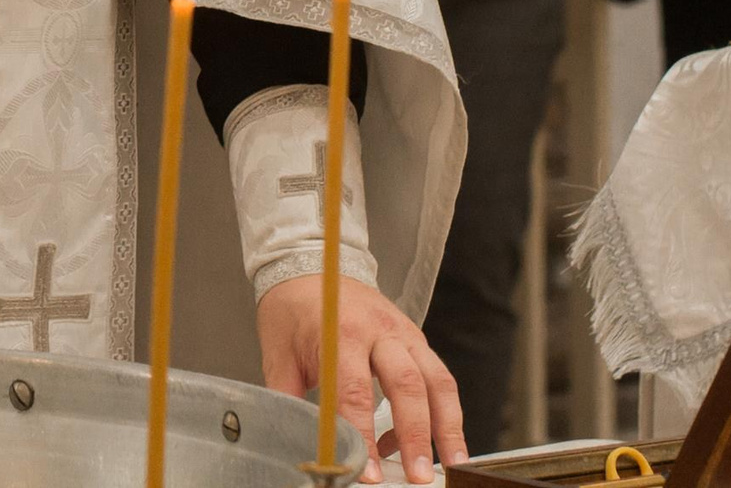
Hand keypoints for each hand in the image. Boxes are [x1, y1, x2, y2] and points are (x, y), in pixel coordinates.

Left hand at [259, 274, 464, 484]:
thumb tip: (292, 443)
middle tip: (418, 477)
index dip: (363, 435)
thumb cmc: (292, 311)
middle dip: (416, 436)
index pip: (354, 392)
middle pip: (407, 386)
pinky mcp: (416, 338)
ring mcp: (403, 332)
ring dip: (448, 426)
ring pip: (437, 380)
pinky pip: (439, 376)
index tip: (369, 472)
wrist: (309, 264)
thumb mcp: (278, 355)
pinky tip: (439, 442)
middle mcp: (379, 331)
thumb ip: (287, 400)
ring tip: (452, 464)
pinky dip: (445, 411)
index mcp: (340, 333)